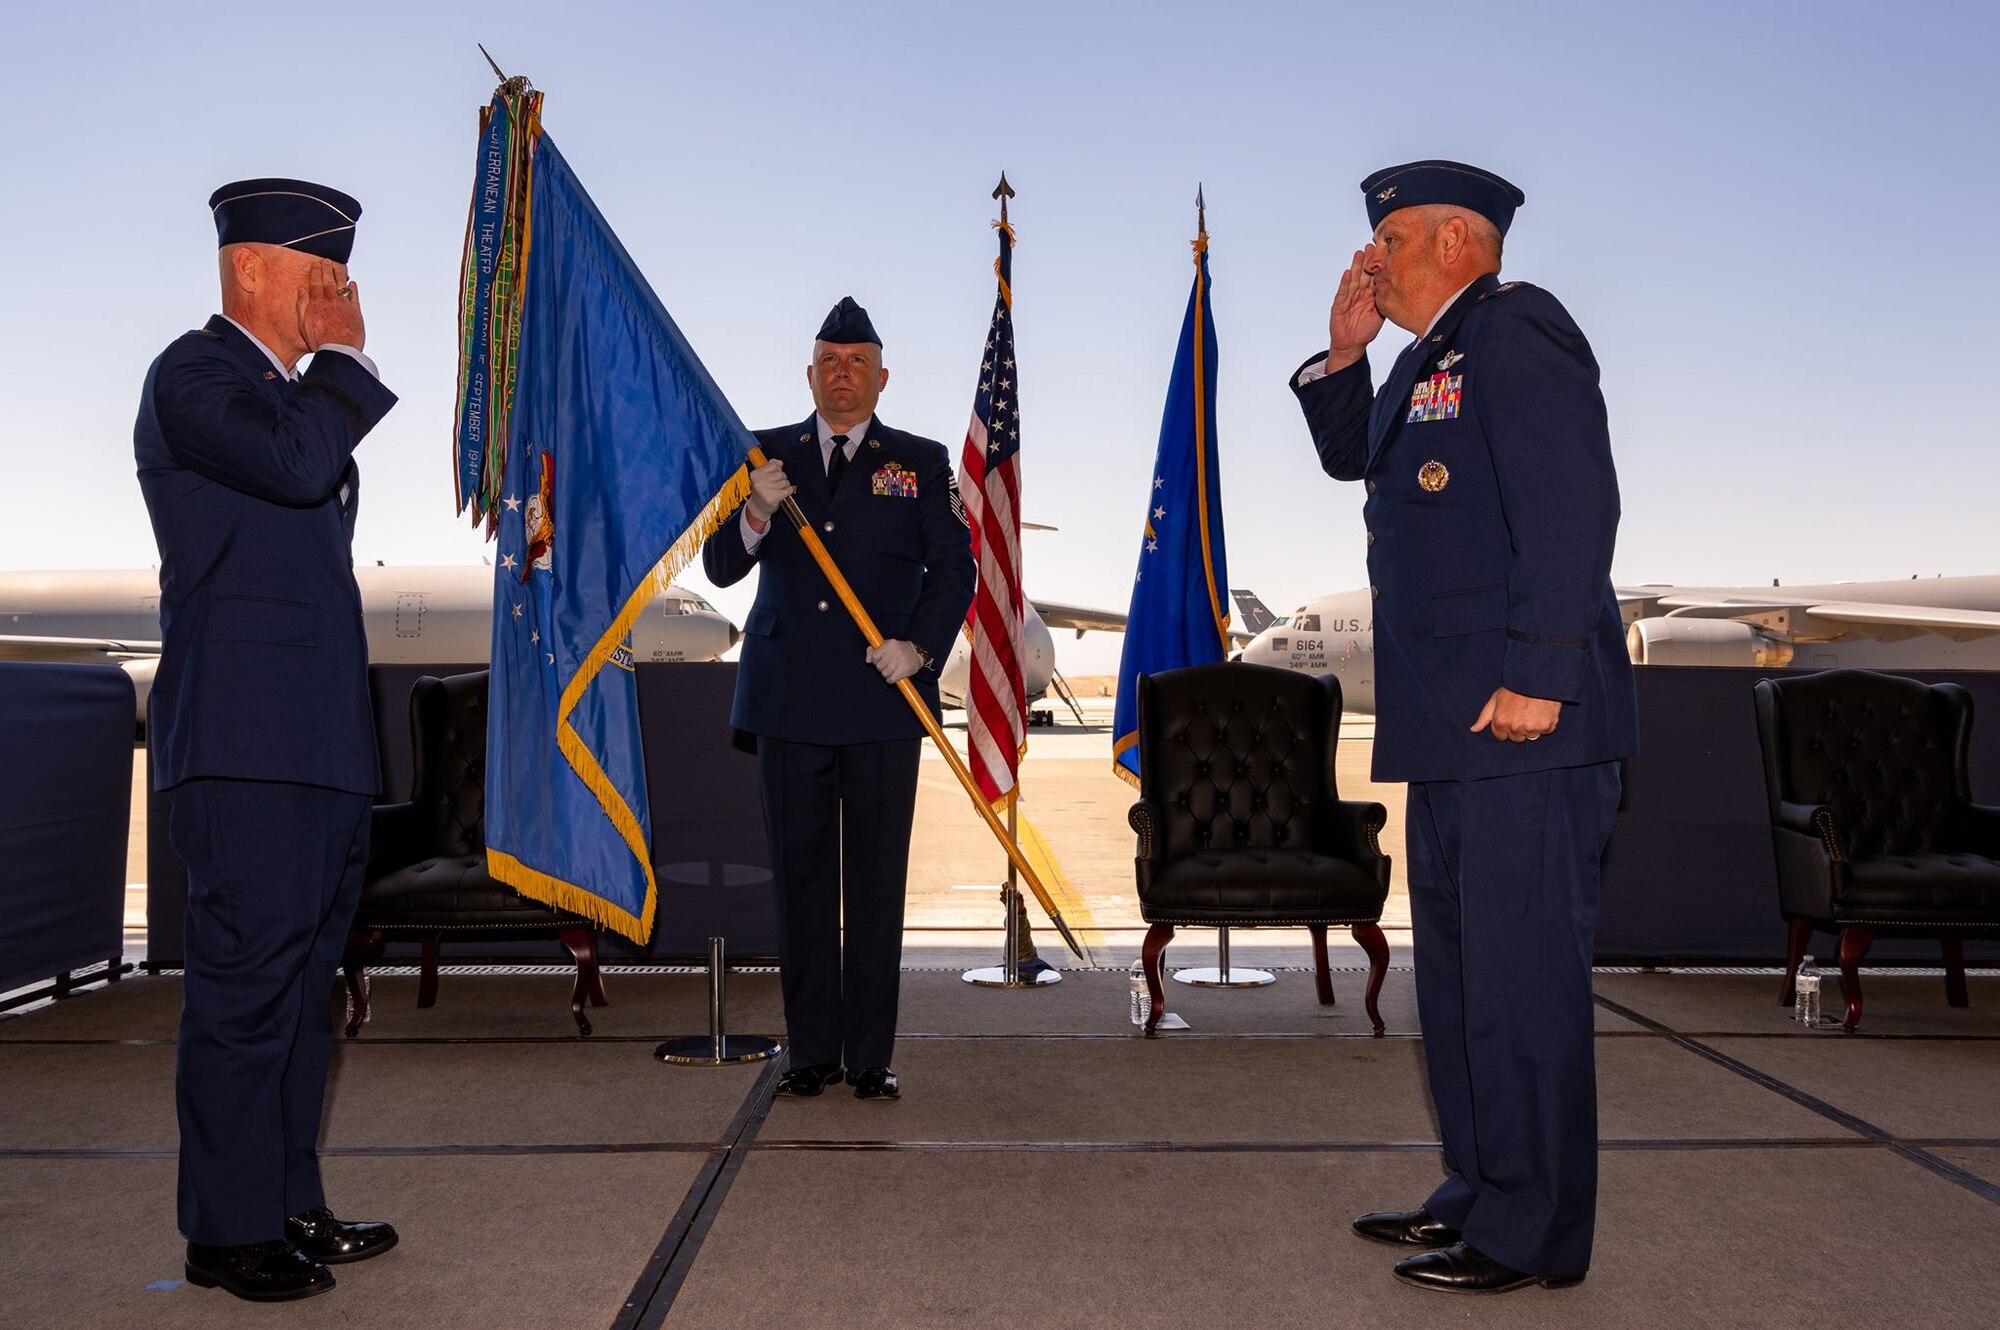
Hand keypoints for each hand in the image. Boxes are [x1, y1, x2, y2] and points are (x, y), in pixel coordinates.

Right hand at [297, 262, 365, 351]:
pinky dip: (353, 289)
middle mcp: (331, 300)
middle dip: (327, 269)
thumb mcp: (303, 324)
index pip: (315, 282)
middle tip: (326, 260)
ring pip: (342, 285)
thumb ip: (301, 305)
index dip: (316, 272)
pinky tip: (352, 284)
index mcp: (317, 302)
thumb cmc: (319, 340)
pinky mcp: (356, 312)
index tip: (315, 265)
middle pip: (329, 280)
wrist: (339, 350)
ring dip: (340, 275)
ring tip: (338, 267)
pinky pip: (354, 297)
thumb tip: (301, 290)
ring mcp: (345, 305)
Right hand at [745, 458, 794, 522]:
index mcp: (755, 474)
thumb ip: (770, 468)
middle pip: (781, 473)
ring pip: (785, 482)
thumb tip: (779, 462)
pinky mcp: (772, 498)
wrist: (758, 508)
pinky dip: (790, 490)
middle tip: (777, 484)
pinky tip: (787, 492)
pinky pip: (788, 490)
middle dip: (782, 478)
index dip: (777, 470)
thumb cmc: (762, 492)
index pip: (774, 465)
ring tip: (779, 490)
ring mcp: (765, 491)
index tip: (774, 475)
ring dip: (785, 486)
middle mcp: (759, 482)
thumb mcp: (762, 477)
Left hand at [865, 639, 922, 683]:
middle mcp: (895, 651)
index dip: (875, 661)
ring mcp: (900, 661)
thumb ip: (874, 650)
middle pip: (879, 666)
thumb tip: (868, 660)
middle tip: (888, 665)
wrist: (917, 654)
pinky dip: (890, 680)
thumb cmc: (899, 650)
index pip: (874, 656)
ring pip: (884, 674)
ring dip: (886, 675)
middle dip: (881, 668)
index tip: (880, 660)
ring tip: (892, 670)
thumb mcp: (887, 646)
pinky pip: (891, 679)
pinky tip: (894, 676)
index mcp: (890, 644)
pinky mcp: (905, 670)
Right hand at [1324, 246, 1383, 373]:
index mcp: (1369, 295)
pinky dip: (1344, 283)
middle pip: (1363, 274)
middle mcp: (1358, 294)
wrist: (1352, 345)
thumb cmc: (1366, 330)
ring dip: (1355, 266)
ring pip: (1353, 280)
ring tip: (1359, 253)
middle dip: (1367, 260)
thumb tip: (1396, 287)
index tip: (1384, 252)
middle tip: (1371, 246)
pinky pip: (1342, 293)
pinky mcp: (1338, 306)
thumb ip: (1384, 301)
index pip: (1374, 277)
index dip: (1378, 265)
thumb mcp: (1380, 314)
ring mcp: (1348, 299)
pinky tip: (1347, 273)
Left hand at [1471, 687, 1560, 742]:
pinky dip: (1546, 723)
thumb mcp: (1495, 698)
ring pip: (1531, 736)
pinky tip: (1543, 711)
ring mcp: (1531, 728)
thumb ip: (1485, 716)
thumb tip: (1474, 729)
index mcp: (1500, 722)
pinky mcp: (1546, 726)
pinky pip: (1546, 731)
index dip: (1505, 726)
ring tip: (1533, 711)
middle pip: (1516, 738)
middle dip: (1518, 728)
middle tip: (1522, 712)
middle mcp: (1515, 728)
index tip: (1510, 716)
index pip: (1500, 736)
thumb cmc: (1515, 686)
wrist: (1537, 678)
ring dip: (1532, 727)